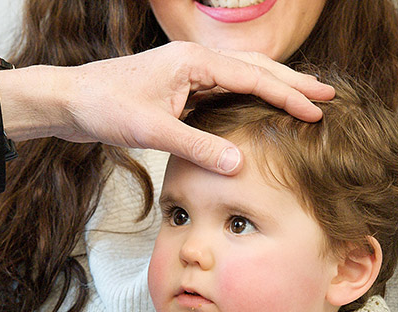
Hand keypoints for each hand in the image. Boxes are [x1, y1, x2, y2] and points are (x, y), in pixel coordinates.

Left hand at [0, 41, 334, 174]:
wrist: (70, 101)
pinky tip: (256, 109)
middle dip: (292, 82)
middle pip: (255, 69)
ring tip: (303, 98)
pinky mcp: (178, 88)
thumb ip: (197, 146)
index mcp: (194, 62)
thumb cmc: (104, 106)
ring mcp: (186, 73)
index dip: (288, 95)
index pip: (253, 77)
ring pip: (240, 77)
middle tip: (327, 94)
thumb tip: (238, 163)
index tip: (318, 109)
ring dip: (272, 88)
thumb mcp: (152, 130)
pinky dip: (246, 98)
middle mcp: (194, 61)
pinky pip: (222, 89)